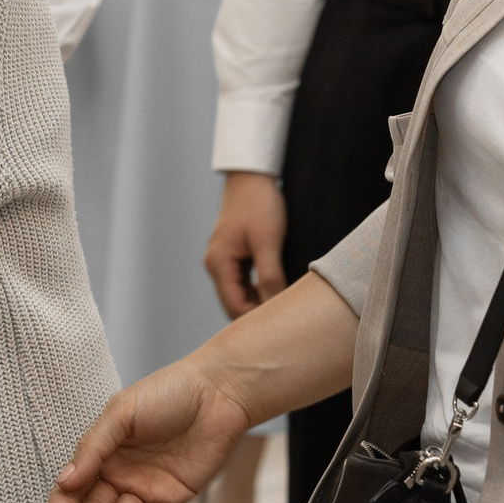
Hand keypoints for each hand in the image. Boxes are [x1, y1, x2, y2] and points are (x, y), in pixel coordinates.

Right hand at [48, 356, 255, 502]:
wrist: (218, 393)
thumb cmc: (166, 393)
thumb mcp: (121, 413)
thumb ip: (94, 447)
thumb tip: (64, 480)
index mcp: (106, 449)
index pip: (79, 479)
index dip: (66, 497)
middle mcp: (124, 471)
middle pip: (99, 501)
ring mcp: (149, 486)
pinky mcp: (176, 498)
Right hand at [205, 171, 287, 319]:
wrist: (251, 178)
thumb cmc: (259, 205)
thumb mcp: (268, 241)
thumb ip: (270, 276)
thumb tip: (275, 307)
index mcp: (218, 264)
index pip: (235, 307)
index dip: (258, 320)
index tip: (284, 325)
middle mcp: (215, 266)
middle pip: (234, 305)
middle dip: (257, 315)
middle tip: (287, 322)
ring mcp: (223, 261)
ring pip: (239, 295)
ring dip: (259, 303)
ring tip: (285, 310)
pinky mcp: (233, 256)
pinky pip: (243, 283)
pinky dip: (258, 291)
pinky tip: (277, 292)